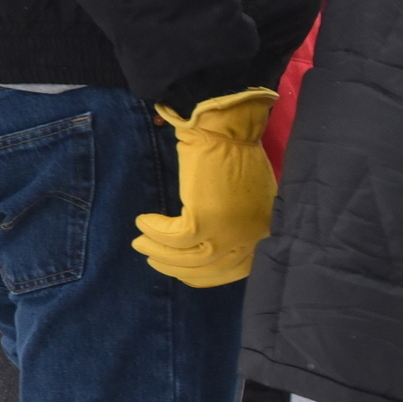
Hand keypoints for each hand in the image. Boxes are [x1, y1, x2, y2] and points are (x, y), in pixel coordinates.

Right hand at [133, 88, 278, 287]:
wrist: (229, 127)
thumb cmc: (235, 153)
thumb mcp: (245, 196)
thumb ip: (236, 221)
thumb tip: (216, 237)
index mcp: (261, 231)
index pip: (237, 269)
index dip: (208, 274)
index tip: (184, 270)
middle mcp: (249, 236)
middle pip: (210, 269)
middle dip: (178, 269)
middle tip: (155, 259)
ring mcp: (228, 230)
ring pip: (188, 258)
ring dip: (160, 254)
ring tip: (141, 243)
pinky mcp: (205, 219)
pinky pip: (174, 237)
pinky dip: (155, 232)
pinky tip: (144, 222)